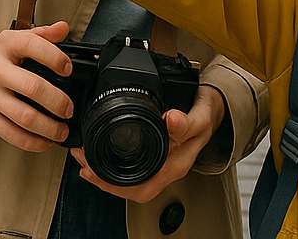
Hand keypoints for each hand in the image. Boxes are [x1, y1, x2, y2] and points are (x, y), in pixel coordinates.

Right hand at [0, 21, 73, 151]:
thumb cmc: (1, 57)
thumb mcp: (19, 39)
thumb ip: (44, 34)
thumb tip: (63, 28)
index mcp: (7, 45)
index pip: (33, 46)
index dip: (55, 58)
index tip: (68, 69)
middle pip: (31, 87)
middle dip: (56, 101)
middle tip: (69, 108)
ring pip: (22, 116)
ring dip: (47, 127)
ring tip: (62, 129)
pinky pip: (10, 134)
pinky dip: (31, 141)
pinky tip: (45, 141)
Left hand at [70, 84, 225, 202]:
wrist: (214, 108)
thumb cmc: (208, 114)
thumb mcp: (200, 116)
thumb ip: (187, 122)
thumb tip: (170, 120)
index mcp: (174, 165)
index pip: (141, 188)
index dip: (113, 186)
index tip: (93, 172)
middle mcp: (166, 168)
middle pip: (130, 188)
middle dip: (102, 180)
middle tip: (82, 163)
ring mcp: (161, 162)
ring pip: (129, 178)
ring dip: (105, 173)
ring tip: (86, 158)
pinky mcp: (157, 152)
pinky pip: (132, 166)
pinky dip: (114, 162)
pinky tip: (103, 153)